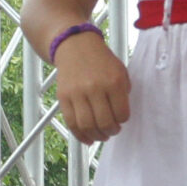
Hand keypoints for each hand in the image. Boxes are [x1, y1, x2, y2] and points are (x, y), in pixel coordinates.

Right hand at [52, 29, 130, 143]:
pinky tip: (88, 139)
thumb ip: (123, 92)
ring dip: (97, 136)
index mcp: (114, 81)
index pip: (122, 113)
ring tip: (101, 135)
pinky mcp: (63, 97)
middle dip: (111, 131)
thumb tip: (120, 117)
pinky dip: (80, 135)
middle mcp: (95, 87)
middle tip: (112, 131)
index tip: (121, 120)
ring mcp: (77, 93)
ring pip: (87, 125)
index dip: (123, 121)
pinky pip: (71, 123)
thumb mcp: (120, 70)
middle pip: (104, 122)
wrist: (75, 46)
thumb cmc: (101, 61)